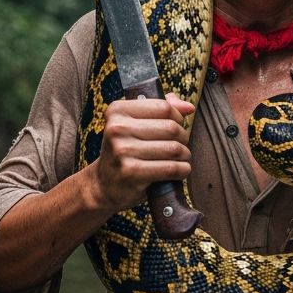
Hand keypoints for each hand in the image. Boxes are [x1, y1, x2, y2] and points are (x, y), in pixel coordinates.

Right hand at [89, 92, 192, 213]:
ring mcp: (122, 150)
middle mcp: (117, 128)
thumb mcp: (136, 125)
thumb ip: (162, 110)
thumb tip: (189, 107)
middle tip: (180, 146)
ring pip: (174, 148)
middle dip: (183, 138)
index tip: (176, 127)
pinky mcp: (131, 172)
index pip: (164, 107)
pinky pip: (171, 168)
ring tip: (180, 159)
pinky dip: (182, 170)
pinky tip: (179, 171)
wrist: (104, 184)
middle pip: (171, 127)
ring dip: (184, 155)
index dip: (177, 117)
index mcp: (118, 111)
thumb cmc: (126, 151)